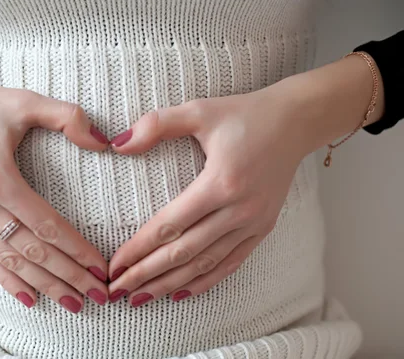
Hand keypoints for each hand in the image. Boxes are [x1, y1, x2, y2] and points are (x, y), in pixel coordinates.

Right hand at [0, 65, 109, 312]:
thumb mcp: (25, 100)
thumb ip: (68, 117)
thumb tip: (104, 142)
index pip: (47, 225)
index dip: (76, 249)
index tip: (100, 268)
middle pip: (32, 250)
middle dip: (68, 275)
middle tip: (98, 295)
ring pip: (10, 260)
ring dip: (44, 284)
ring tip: (72, 302)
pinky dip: (7, 280)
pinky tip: (28, 297)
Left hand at [107, 85, 310, 305]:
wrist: (296, 122)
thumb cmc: (244, 115)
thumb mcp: (199, 110)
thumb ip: (156, 124)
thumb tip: (118, 144)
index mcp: (220, 183)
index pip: (169, 225)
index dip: (138, 249)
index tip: (114, 266)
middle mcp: (238, 210)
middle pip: (183, 252)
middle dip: (146, 274)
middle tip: (117, 291)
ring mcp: (253, 224)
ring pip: (205, 264)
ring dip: (170, 284)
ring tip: (141, 298)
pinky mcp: (262, 229)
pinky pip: (230, 263)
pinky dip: (205, 281)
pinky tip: (181, 294)